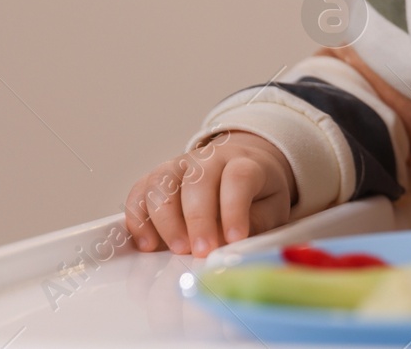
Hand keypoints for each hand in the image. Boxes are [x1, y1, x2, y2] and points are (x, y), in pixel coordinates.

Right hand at [124, 130, 297, 257]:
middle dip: (198, 218)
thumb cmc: (258, 193)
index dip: (234, 208)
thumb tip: (232, 246)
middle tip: (202, 250)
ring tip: (178, 249)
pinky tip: (147, 244)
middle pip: (197, 180)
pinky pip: (138, 192)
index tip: (234, 239)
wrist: (240, 166)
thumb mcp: (272, 208)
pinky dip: (138, 218)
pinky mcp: (156, 178)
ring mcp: (179, 166)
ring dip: (166, 219)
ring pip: (162, 183)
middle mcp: (208, 159)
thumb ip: (257, 224)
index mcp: (244, 162)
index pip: (238, 177)